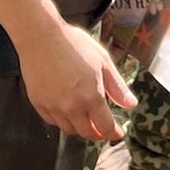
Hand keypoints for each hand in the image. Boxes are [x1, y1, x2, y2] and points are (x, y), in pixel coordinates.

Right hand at [15, 19, 136, 140]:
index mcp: (91, 97)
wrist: (40, 36)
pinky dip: (61, 120)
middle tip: (102, 129)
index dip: (114, 132)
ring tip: (85, 120)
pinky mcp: (38, 103)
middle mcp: (72, 108)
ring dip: (79, 128)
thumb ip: (117, 86)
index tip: (117, 133)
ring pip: (69, 130)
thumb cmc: (73, 44)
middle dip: (98, 133)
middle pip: (87, 133)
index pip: (105, 127)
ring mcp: (53, 107)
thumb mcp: (102, 61)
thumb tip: (131, 104)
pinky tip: (66, 111)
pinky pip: (52, 121)